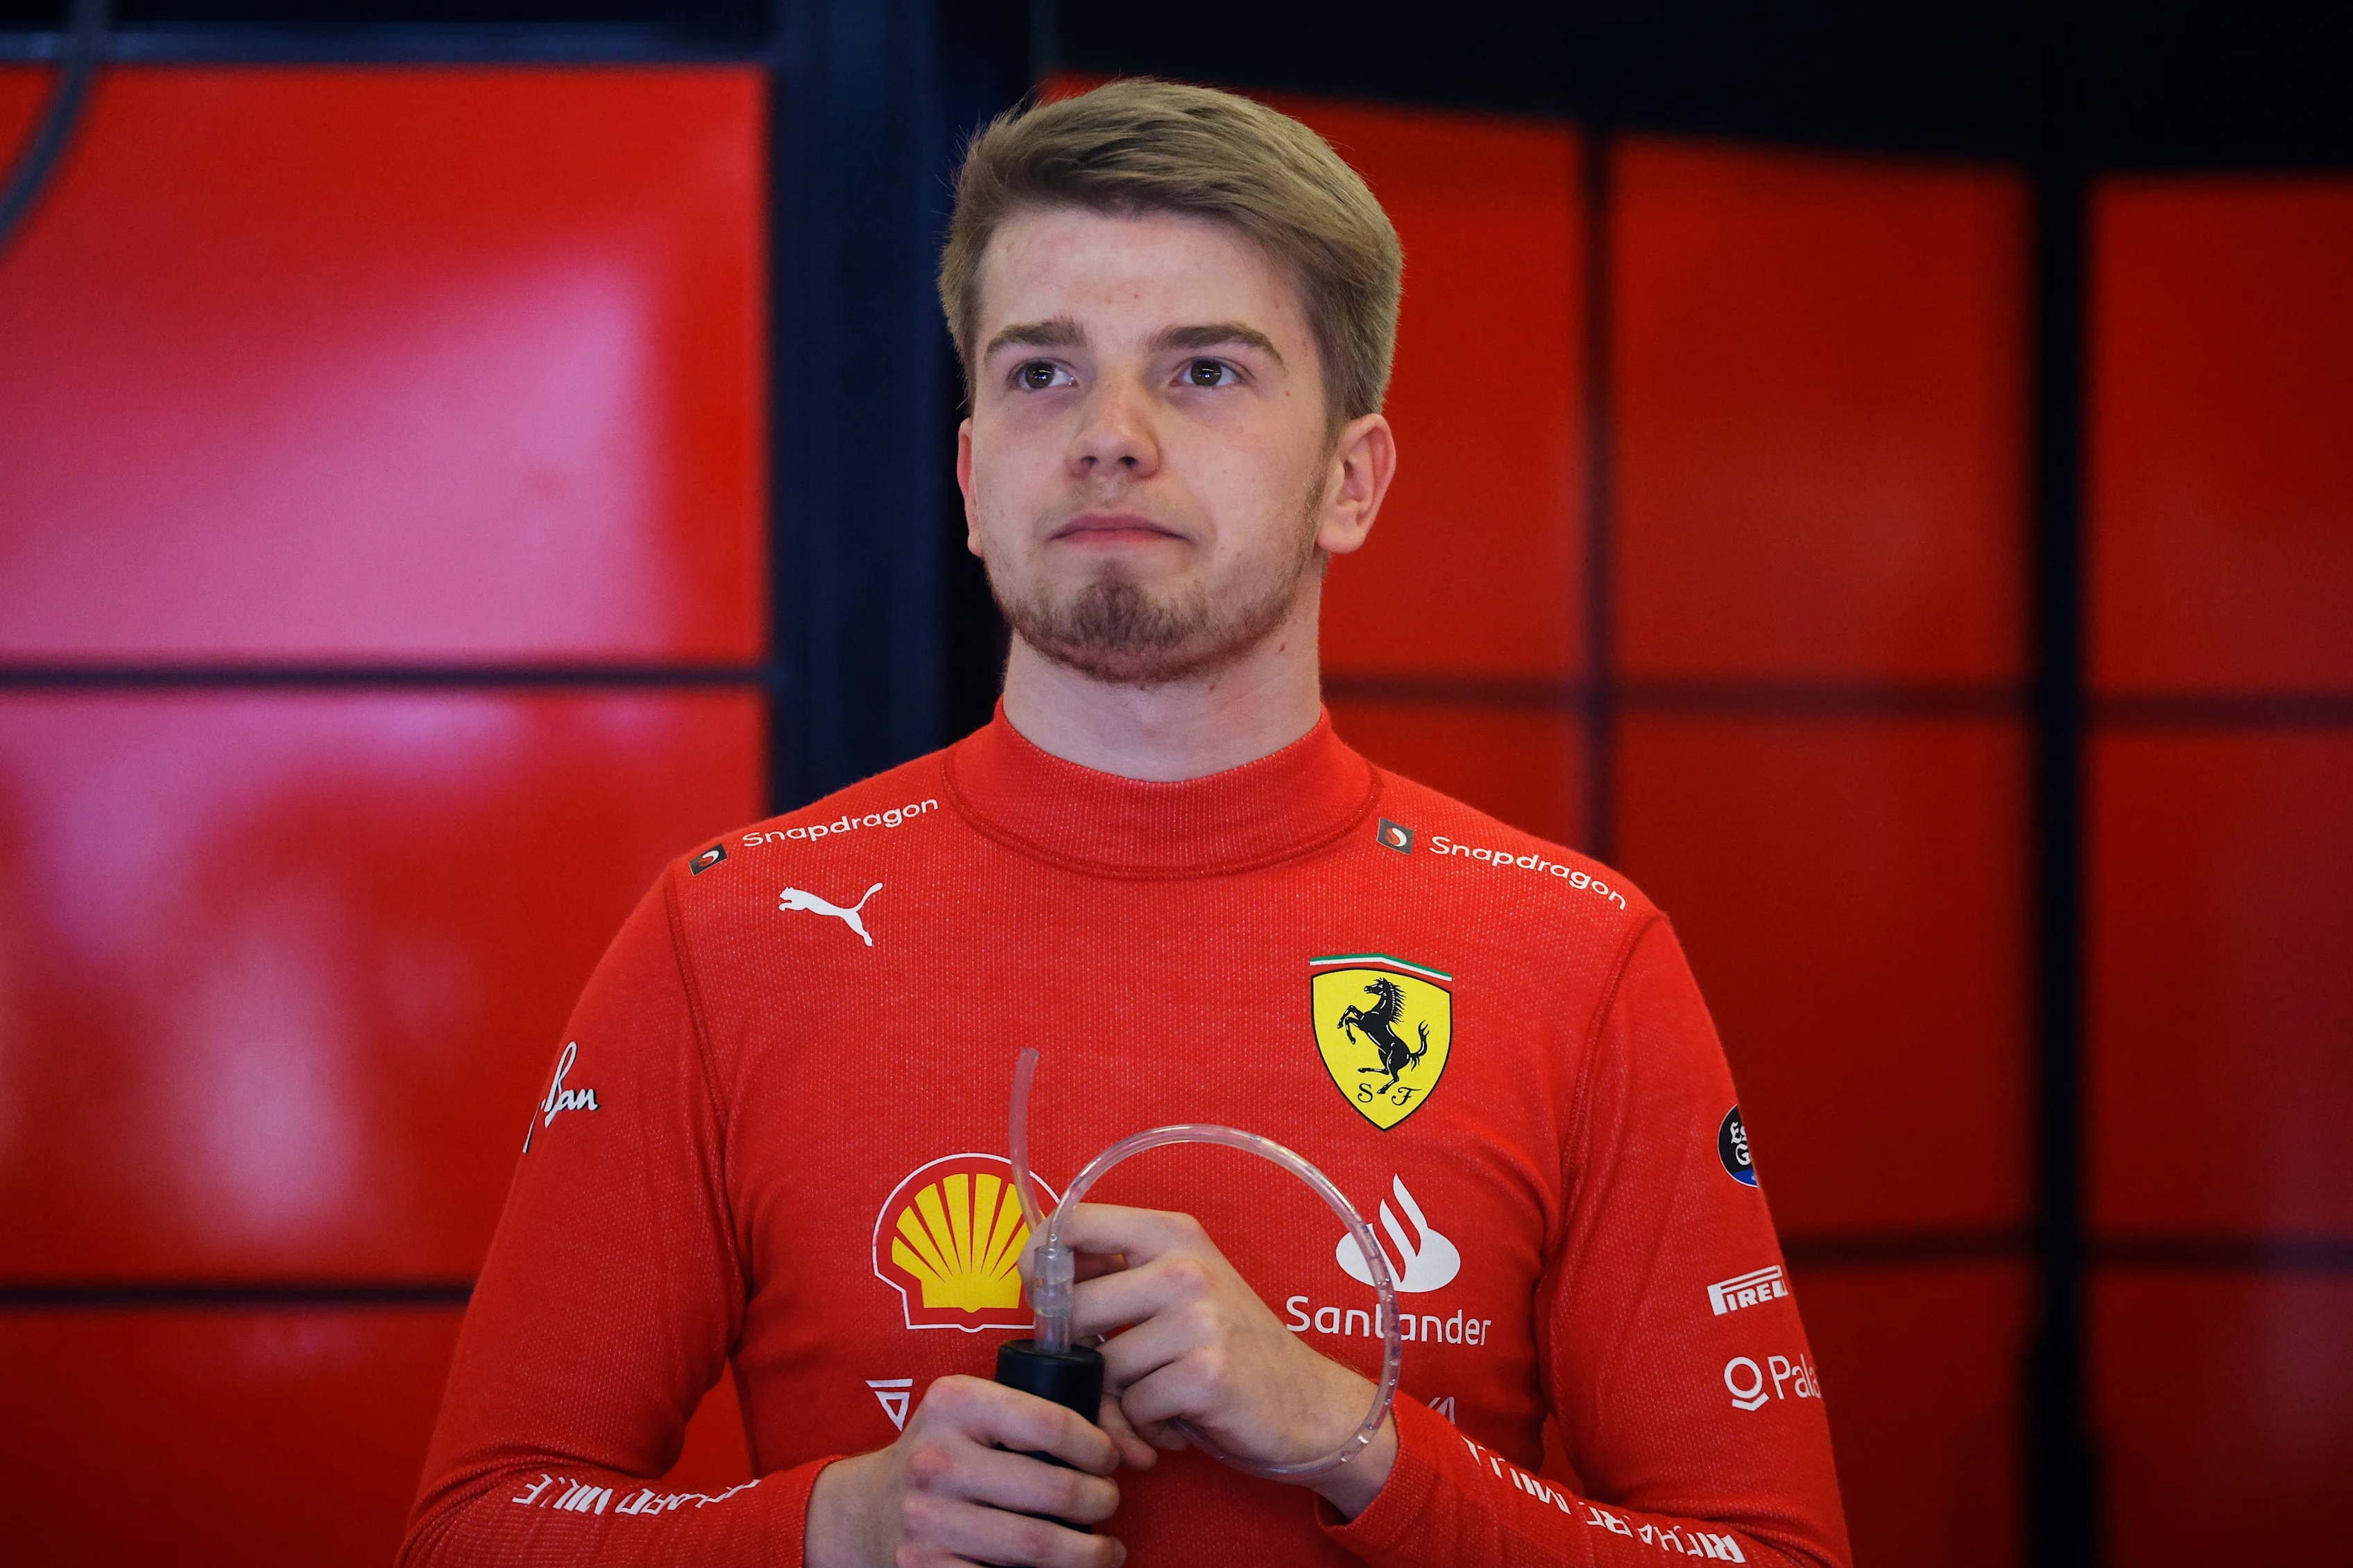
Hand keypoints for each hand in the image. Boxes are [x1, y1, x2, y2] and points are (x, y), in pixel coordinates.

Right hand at [803, 1374, 1126, 1567]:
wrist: (867, 1509)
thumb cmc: (943, 1457)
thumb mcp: (972, 1416)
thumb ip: (1035, 1418)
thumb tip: (1129, 1448)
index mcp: (955, 1404)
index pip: (1049, 1422)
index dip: (1096, 1447)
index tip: (1109, 1461)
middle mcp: (936, 1459)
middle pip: (1051, 1489)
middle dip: (1099, 1501)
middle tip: (1109, 1503)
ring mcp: (927, 1519)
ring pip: (1036, 1545)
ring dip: (1088, 1554)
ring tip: (1105, 1551)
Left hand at [1050, 1203, 1399, 1517]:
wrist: (1308, 1401)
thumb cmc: (1230, 1345)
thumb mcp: (1181, 1284)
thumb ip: (1118, 1273)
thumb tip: (1038, 1280)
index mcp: (1172, 1231)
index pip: (1073, 1222)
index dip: (1040, 1262)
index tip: (1044, 1298)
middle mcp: (1185, 1266)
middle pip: (1074, 1307)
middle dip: (1077, 1353)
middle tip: (1109, 1371)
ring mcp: (1198, 1319)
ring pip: (1102, 1368)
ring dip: (1117, 1400)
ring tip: (1154, 1400)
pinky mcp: (1205, 1374)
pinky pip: (1133, 1408)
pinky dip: (1145, 1428)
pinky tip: (1176, 1422)